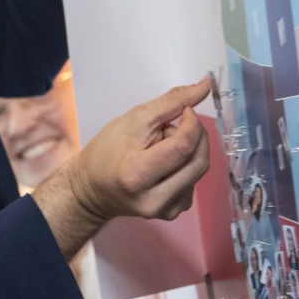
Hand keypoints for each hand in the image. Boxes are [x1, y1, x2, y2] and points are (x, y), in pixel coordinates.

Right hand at [33, 78, 210, 258]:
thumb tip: (206, 85)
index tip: (185, 111)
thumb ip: (171, 102)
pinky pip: (193, 181)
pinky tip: (164, 165)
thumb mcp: (133, 119)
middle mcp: (155, 199)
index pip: (183, 147)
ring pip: (198, 170)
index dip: (192, 123)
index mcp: (138, 174)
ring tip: (161, 148)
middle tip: (170, 128)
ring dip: (187, 151)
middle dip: (193, 136)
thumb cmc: (107, 150)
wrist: (92, 189)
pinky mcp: (172, 213)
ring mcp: (166, 210)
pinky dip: (184, 166)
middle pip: (198, 161)